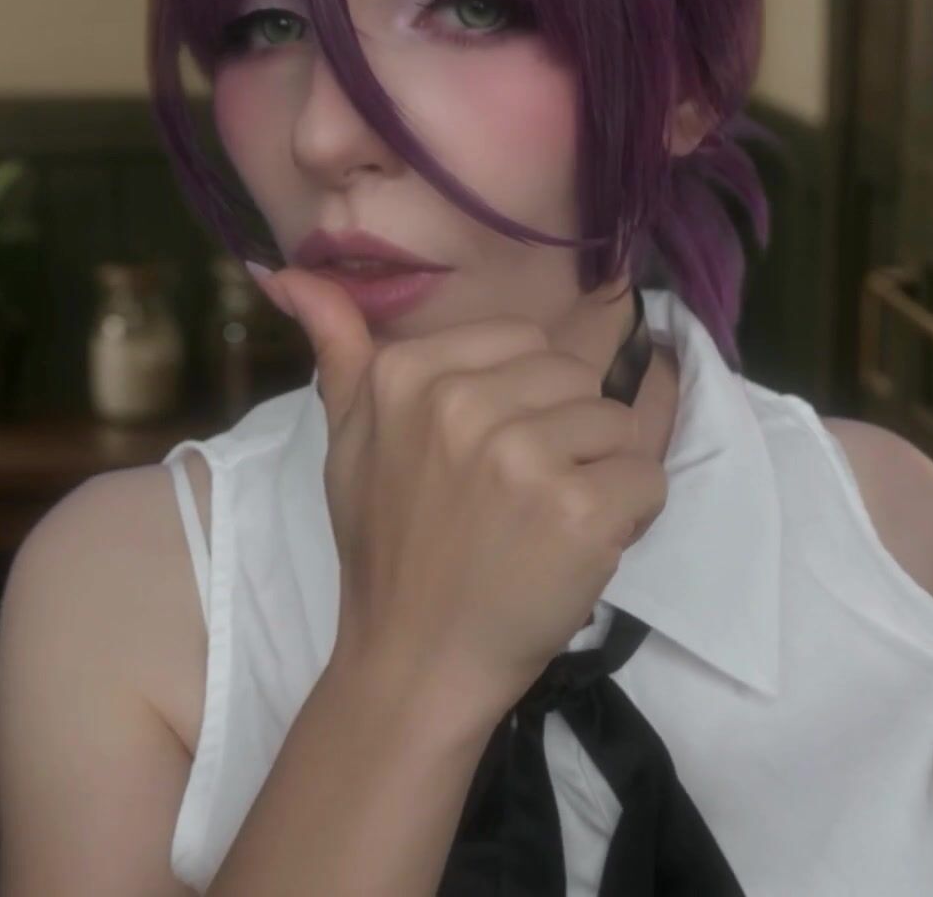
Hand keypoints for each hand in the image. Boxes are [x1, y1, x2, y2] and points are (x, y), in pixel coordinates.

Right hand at [256, 266, 667, 716]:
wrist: (412, 662)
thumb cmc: (385, 551)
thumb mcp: (345, 440)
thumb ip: (337, 350)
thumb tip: (284, 270)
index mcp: (407, 374)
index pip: (523, 341)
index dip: (524, 400)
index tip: (490, 459)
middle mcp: (461, 402)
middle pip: (575, 377)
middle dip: (566, 433)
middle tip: (521, 499)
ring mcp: (522, 455)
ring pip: (618, 424)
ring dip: (601, 474)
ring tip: (549, 524)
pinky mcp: (579, 508)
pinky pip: (648, 476)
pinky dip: (631, 516)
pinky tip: (580, 548)